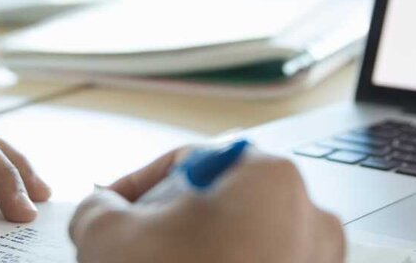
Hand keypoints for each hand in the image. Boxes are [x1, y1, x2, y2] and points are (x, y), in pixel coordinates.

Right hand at [69, 147, 344, 262]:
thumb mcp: (108, 235)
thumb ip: (98, 206)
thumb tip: (102, 209)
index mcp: (268, 178)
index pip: (189, 163)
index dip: (138, 188)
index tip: (115, 210)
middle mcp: (308, 216)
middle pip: (220, 205)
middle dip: (173, 226)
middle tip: (136, 251)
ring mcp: (317, 262)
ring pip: (243, 243)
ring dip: (202, 254)